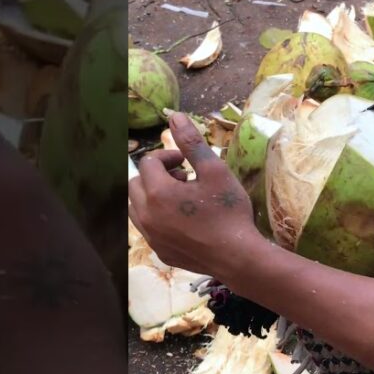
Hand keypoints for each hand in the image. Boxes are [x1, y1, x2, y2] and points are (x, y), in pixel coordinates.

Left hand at [128, 114, 261, 279]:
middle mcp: (147, 216)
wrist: (238, 257)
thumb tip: (175, 116)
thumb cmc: (229, 212)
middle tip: (184, 178)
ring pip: (136, 207)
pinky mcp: (160, 252)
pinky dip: (158, 217)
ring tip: (181, 198)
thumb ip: (192, 143)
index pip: (149, 163)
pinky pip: (148, 228)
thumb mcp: (215, 171)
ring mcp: (151, 237)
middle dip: (156, 175)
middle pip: (135, 184)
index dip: (167, 157)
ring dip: (153, 196)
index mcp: (158, 193)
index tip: (187, 162)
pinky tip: (184, 220)